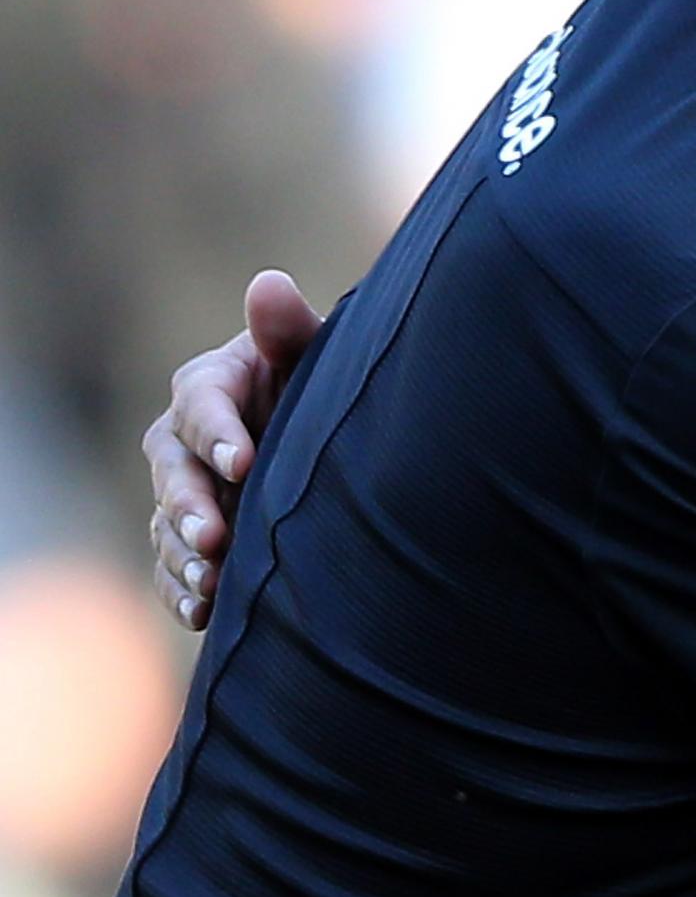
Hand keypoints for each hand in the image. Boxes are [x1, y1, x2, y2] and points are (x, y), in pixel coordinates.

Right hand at [145, 269, 323, 628]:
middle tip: (215, 538)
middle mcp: (182, 440)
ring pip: (168, 525)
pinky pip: (172, 566)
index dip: (218, 434)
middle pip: (174, 473)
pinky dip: (182, 591)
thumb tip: (268, 284)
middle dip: (190, 507)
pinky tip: (201, 612)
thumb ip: (289, 327)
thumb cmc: (319, 377)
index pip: (201, 407)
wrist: (325, 430)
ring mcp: (184, 490)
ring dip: (184, 557)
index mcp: (208, 387)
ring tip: (210, 583)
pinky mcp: (191, 534)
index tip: (243, 462)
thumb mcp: (313, 350)